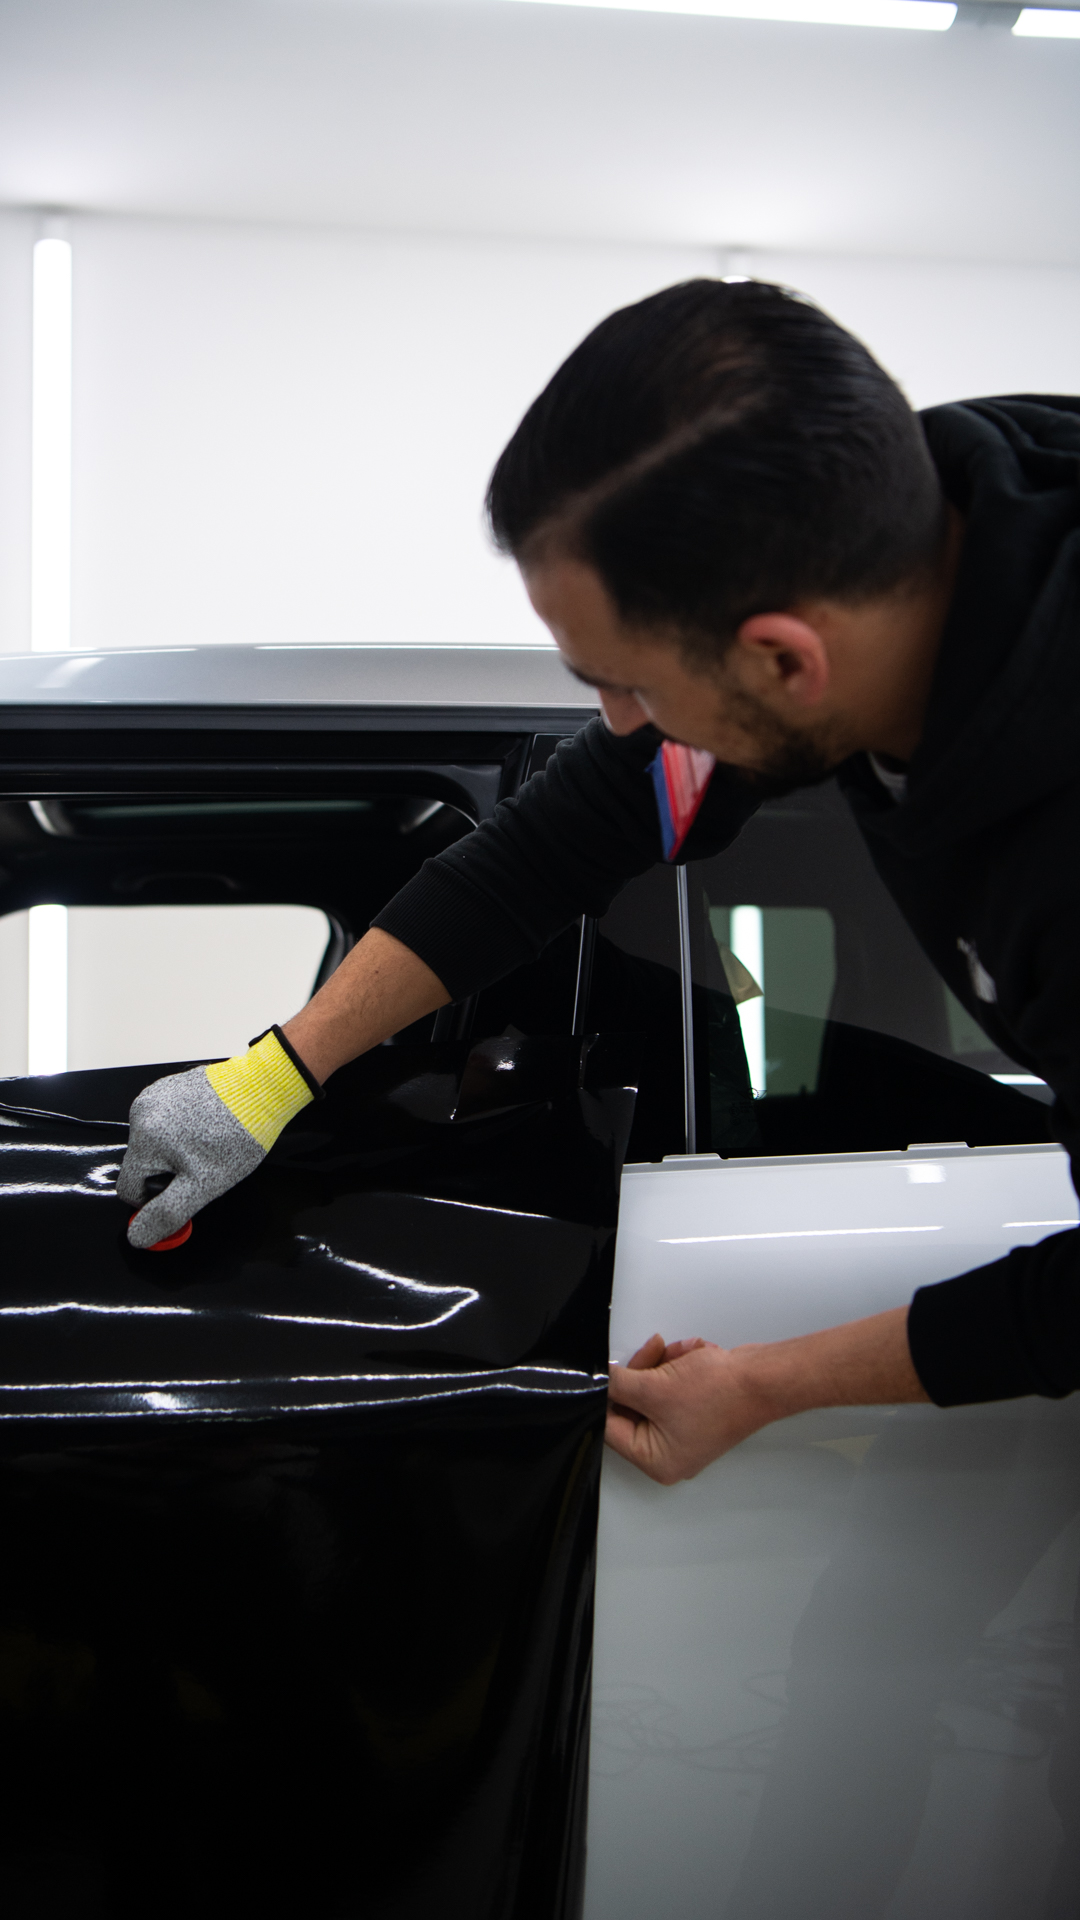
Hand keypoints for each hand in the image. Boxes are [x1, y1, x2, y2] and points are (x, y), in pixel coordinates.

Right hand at [117, 1065, 266, 1247]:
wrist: (262, 1089)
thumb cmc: (237, 1135)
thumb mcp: (203, 1185)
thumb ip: (167, 1213)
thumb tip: (139, 1236)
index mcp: (144, 1139)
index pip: (129, 1189)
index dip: (156, 1199)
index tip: (183, 1190)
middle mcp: (141, 1112)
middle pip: (142, 1164)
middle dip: (168, 1171)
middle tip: (202, 1164)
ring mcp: (155, 1095)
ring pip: (154, 1142)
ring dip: (175, 1150)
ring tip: (208, 1142)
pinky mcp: (170, 1085)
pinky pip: (166, 1120)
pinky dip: (182, 1128)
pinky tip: (207, 1126)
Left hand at [606, 1333, 770, 1483]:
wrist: (763, 1378)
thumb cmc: (722, 1395)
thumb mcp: (655, 1387)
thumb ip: (618, 1386)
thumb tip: (599, 1383)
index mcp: (658, 1461)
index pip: (613, 1428)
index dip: (608, 1396)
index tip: (606, 1374)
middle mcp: (671, 1452)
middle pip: (632, 1406)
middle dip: (643, 1373)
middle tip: (651, 1353)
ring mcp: (684, 1431)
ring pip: (651, 1390)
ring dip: (662, 1366)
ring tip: (680, 1355)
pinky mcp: (695, 1411)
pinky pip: (670, 1386)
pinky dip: (677, 1367)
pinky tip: (692, 1357)